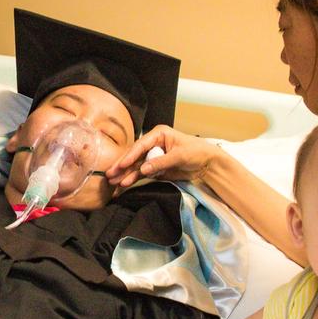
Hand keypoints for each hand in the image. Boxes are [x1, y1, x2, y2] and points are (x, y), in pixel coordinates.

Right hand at [106, 125, 221, 187]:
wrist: (208, 163)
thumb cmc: (196, 152)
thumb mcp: (179, 155)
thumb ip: (160, 162)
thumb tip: (143, 169)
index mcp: (158, 134)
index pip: (141, 145)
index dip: (130, 155)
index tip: (122, 164)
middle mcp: (153, 144)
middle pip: (135, 155)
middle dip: (122, 165)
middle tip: (110, 174)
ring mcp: (153, 157)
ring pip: (136, 166)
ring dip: (125, 174)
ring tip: (113, 181)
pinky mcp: (156, 169)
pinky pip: (142, 173)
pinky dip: (134, 178)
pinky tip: (125, 183)